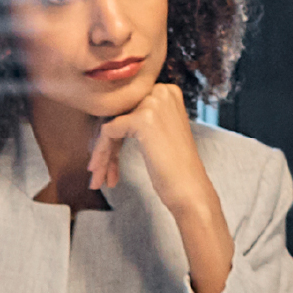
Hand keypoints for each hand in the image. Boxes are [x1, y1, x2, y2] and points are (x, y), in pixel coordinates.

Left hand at [90, 83, 231, 292]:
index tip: (109, 170)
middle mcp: (163, 92)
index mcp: (170, 95)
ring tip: (99, 181)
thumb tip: (112, 123)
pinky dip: (102, 158)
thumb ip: (143, 129)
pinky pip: (108, 133)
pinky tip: (105, 181)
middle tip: (99, 178)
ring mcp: (153, 105)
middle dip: (104, 149)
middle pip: (115, 117)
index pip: (127, 111)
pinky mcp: (142, 120)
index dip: (114, 141)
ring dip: (101, 156)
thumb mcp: (160, 148)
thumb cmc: (179, 180)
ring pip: (108, 126)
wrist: (193, 199)